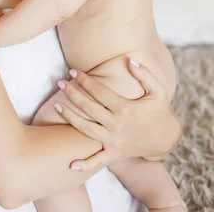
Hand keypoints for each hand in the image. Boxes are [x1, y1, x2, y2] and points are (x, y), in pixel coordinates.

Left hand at [53, 59, 181, 170]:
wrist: (167, 140)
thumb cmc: (160, 112)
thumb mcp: (159, 91)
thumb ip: (145, 74)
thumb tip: (129, 59)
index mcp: (126, 109)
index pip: (99, 91)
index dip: (85, 80)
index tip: (73, 71)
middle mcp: (117, 126)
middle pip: (88, 108)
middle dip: (72, 94)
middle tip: (60, 82)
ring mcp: (114, 141)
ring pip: (86, 130)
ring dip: (69, 117)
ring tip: (56, 105)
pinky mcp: (114, 154)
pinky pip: (97, 161)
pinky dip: (84, 164)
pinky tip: (69, 164)